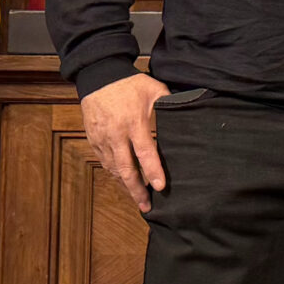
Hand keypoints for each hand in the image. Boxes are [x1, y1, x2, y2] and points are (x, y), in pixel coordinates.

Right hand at [82, 73, 168, 212]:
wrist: (98, 76)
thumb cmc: (129, 83)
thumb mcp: (154, 89)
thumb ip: (169, 104)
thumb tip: (189, 113)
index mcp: (133, 123)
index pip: (145, 152)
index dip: (153, 171)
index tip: (161, 187)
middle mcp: (116, 134)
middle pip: (126, 169)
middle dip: (137, 190)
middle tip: (147, 206)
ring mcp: (103, 139)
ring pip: (114, 169)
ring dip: (126, 186)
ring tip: (138, 199)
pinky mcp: (94, 140)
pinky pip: (105, 162)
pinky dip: (115, 174)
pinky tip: (124, 182)